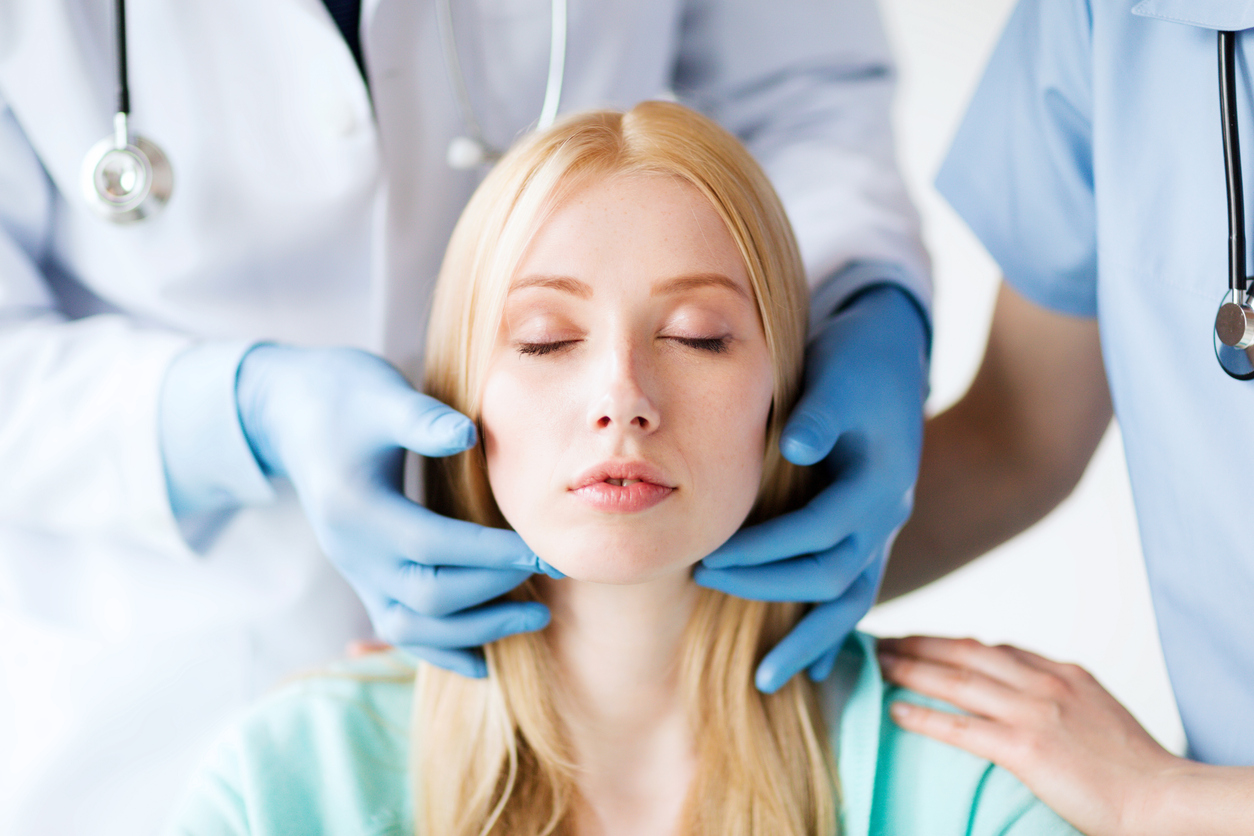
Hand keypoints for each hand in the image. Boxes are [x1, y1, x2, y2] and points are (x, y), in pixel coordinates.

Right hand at [236, 345, 554, 677]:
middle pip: (425, 594)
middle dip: (494, 592)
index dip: (490, 552)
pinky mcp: (365, 577)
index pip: (430, 544)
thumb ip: (422, 420)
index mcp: (355, 507)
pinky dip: (441, 649)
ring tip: (535, 617)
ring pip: (412, 625)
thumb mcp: (383, 395)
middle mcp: (350, 550)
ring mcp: (355, 569)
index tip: (543, 549)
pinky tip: (484, 662)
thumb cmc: (347, 396)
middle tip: (553, 574)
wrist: (293, 411)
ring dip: (475, 631)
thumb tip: (468, 435)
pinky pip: (400, 627)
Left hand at [694, 285, 926, 692]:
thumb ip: (820, 416)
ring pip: (851, 598)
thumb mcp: (838, 378)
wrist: (891, 355)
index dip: (763, 549)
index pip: (816, 531)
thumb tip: (795, 448)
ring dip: (809, 639)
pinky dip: (831, 625)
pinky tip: (811, 663)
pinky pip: (856, 590)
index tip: (710, 554)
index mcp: (880, 484)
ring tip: (768, 681)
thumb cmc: (855, 365)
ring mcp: (884, 529)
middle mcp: (888, 516)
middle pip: (831, 575)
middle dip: (766, 587)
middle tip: (704, 580)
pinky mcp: (871, 531)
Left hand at [878, 635, 1182, 835]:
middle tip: (881, 639)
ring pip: (956, 680)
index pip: (993, 647)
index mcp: (1062, 672)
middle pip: (965, 652)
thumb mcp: (1096, 710)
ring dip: (910, 668)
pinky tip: (895, 710)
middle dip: (918, 642)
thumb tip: (1018, 683)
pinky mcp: (1025, 749)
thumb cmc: (1134, 767)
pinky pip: (959, 727)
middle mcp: (1043, 682)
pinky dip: (922, 715)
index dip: (949, 640)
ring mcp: (1033, 713)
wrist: (1163, 799)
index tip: (918, 638)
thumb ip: (1057, 692)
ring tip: (878, 663)